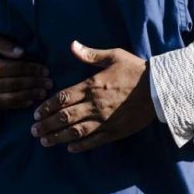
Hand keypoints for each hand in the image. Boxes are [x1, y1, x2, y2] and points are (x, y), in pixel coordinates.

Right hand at [0, 33, 50, 109]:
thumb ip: (3, 44)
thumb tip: (22, 53)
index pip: (17, 68)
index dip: (33, 69)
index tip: (46, 70)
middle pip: (17, 83)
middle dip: (36, 83)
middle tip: (50, 82)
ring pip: (12, 97)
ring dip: (30, 95)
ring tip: (44, 93)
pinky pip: (3, 105)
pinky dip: (18, 104)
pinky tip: (29, 101)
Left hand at [31, 41, 153, 152]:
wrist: (159, 88)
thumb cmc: (136, 69)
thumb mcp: (114, 55)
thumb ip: (91, 54)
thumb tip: (72, 45)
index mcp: (92, 85)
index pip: (63, 98)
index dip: (47, 106)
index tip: (36, 113)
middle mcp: (95, 104)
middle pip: (64, 117)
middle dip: (47, 125)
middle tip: (34, 131)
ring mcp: (104, 120)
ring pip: (75, 132)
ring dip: (58, 137)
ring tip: (45, 141)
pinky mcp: (115, 131)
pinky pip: (94, 141)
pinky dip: (80, 146)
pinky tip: (70, 148)